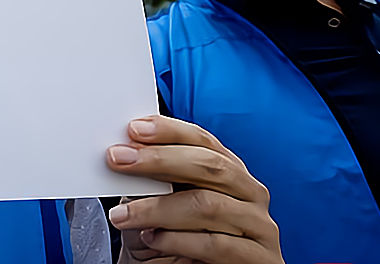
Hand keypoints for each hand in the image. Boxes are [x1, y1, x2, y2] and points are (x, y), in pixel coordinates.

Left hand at [106, 116, 282, 263]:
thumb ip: (152, 177)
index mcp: (229, 169)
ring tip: (123, 215)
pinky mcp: (260, 258)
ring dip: (158, 208)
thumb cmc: (173, 236)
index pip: (202, 140)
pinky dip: (178, 240)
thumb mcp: (161, 201)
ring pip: (208, 205)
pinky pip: (216, 244)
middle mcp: (249, 192)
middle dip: (159, 160)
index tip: (133, 129)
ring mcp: (259, 225)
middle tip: (118, 160)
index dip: (169, 131)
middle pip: (209, 166)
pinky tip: (153, 239)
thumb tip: (124, 151)